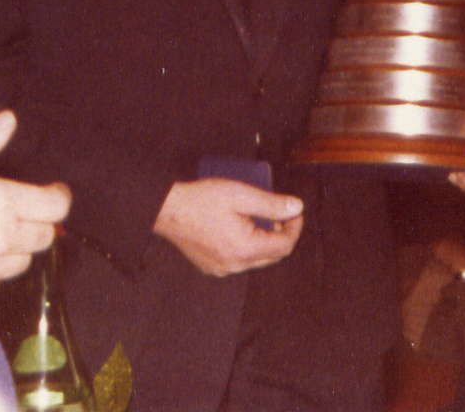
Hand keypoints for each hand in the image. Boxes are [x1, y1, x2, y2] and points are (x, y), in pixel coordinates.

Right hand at [153, 179, 302, 276]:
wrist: (167, 209)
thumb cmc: (201, 201)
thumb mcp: (242, 195)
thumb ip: (272, 204)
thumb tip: (297, 208)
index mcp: (244, 249)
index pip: (284, 246)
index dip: (295, 228)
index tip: (295, 212)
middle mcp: (233, 265)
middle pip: (273, 256)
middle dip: (282, 235)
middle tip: (280, 214)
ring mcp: (221, 268)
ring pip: (256, 259)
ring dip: (266, 240)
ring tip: (262, 218)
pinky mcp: (211, 266)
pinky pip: (240, 260)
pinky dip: (249, 246)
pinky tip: (244, 228)